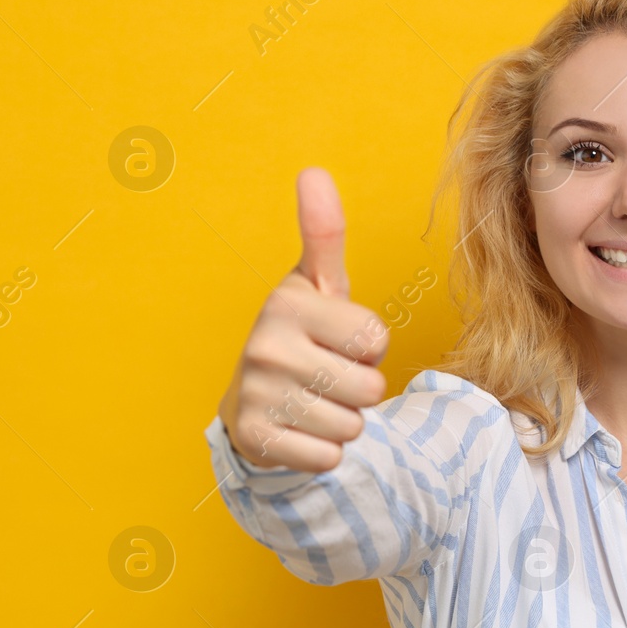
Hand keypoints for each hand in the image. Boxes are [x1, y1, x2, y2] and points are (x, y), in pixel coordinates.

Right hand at [216, 167, 390, 472]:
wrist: (251, 401)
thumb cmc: (301, 337)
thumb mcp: (317, 285)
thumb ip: (324, 232)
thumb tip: (313, 170)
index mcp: (288, 301)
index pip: (375, 338)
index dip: (368, 346)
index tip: (338, 341)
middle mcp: (265, 343)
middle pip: (368, 385)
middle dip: (359, 389)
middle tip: (325, 377)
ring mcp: (257, 392)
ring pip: (351, 425)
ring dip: (342, 422)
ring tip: (312, 403)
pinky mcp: (255, 438)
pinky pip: (327, 457)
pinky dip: (322, 452)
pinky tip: (298, 430)